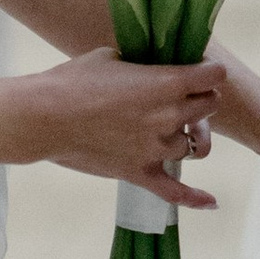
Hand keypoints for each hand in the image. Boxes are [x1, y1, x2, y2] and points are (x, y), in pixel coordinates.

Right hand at [0, 50, 225, 209]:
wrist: (45, 117)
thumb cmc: (74, 80)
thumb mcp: (112, 56)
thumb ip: (141, 64)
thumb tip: (150, 67)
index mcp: (167, 83)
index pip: (214, 75)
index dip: (208, 69)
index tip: (198, 68)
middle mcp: (169, 116)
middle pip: (209, 106)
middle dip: (201, 97)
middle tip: (183, 93)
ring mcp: (156, 148)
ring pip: (193, 143)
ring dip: (185, 133)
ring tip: (168, 126)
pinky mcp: (140, 173)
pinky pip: (175, 192)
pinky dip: (194, 197)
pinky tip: (211, 201)